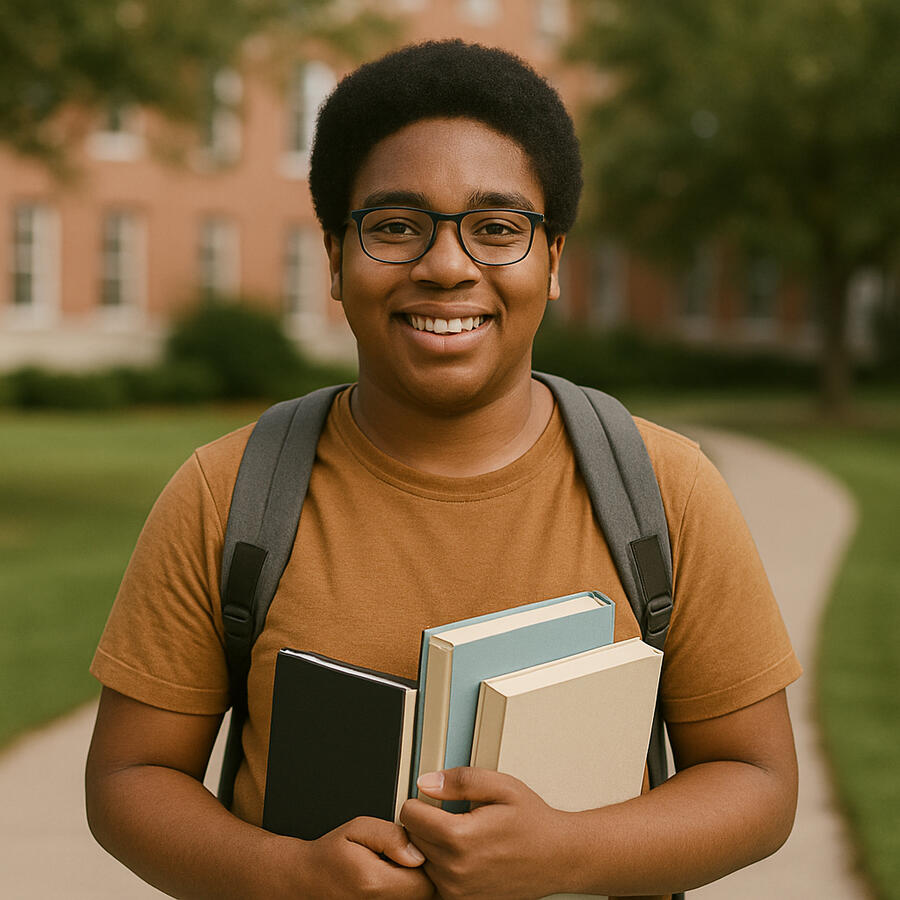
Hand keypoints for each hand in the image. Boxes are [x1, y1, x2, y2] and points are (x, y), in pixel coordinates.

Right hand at [283, 816, 435, 898]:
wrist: (307, 880)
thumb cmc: (331, 855)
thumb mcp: (358, 829)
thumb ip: (391, 836)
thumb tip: (417, 853)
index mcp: (374, 884)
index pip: (424, 881)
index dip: (426, 862)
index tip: (414, 849)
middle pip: (424, 893)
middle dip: (421, 873)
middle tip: (405, 857)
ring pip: (414, 899)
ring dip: (412, 883)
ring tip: (395, 868)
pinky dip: (401, 890)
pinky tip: (391, 879)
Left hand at [400, 767, 574, 899]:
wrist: (558, 858)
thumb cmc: (533, 822)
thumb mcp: (501, 786)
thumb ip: (460, 780)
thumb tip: (427, 782)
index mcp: (460, 838)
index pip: (409, 815)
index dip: (421, 801)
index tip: (434, 800)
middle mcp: (455, 871)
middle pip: (412, 838)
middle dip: (426, 823)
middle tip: (453, 815)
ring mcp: (458, 892)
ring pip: (421, 860)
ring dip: (433, 846)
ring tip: (462, 835)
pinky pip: (435, 880)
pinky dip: (442, 866)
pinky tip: (464, 855)